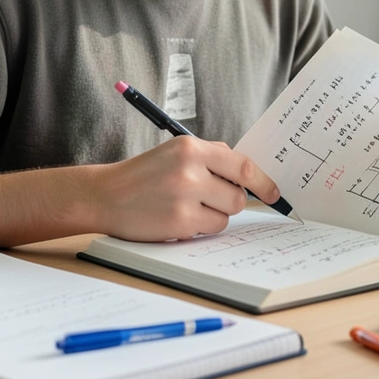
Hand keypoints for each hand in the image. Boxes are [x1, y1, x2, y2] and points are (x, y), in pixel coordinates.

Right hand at [89, 136, 282, 241]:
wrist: (104, 195)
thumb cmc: (144, 174)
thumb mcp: (175, 152)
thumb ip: (211, 156)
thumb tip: (247, 172)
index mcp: (191, 148)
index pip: (243, 165)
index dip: (264, 182)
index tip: (274, 193)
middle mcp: (189, 171)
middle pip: (238, 195)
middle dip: (229, 200)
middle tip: (206, 197)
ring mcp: (184, 199)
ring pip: (226, 215)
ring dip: (213, 214)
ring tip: (186, 206)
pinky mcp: (179, 224)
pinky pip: (209, 230)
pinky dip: (199, 227)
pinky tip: (176, 217)